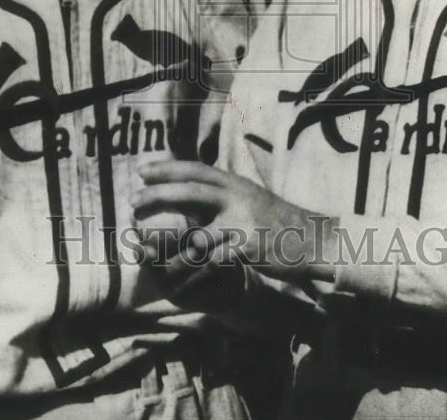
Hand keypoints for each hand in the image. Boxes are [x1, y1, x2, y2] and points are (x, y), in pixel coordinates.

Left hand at [132, 160, 337, 283]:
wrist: (312, 240)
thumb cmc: (278, 223)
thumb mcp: (251, 200)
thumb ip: (225, 197)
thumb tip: (194, 193)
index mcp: (237, 184)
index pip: (197, 170)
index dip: (169, 168)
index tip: (143, 170)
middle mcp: (239, 197)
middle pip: (191, 191)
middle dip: (159, 194)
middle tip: (134, 200)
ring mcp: (244, 222)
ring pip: (197, 234)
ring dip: (169, 247)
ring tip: (146, 252)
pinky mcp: (248, 248)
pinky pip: (211, 262)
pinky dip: (192, 270)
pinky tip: (177, 277)